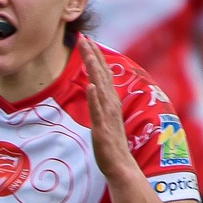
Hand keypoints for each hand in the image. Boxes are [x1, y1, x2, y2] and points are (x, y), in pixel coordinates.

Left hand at [79, 39, 136, 180]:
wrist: (119, 165)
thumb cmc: (110, 142)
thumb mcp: (103, 116)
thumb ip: (100, 100)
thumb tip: (95, 84)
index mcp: (110, 101)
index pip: (102, 73)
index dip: (94, 56)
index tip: (85, 40)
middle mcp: (111, 104)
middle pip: (102, 75)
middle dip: (93, 55)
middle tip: (83, 38)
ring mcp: (107, 115)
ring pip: (101, 88)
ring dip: (95, 70)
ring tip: (88, 54)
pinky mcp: (102, 129)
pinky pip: (98, 111)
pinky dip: (95, 98)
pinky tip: (91, 86)